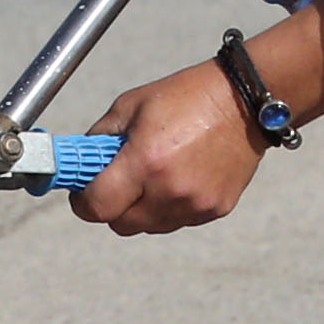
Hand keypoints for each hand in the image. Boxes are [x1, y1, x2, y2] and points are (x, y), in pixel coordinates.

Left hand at [74, 53, 264, 237]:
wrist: (243, 100)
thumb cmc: (186, 97)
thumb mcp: (131, 106)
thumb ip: (99, 138)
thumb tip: (80, 163)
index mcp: (144, 161)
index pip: (97, 207)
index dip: (83, 202)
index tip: (83, 193)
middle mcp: (169, 190)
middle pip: (120, 224)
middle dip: (112, 207)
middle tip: (118, 182)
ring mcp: (195, 204)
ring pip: (149, 226)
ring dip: (143, 209)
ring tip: (156, 174)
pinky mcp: (215, 210)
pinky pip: (178, 221)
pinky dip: (171, 206)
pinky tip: (181, 176)